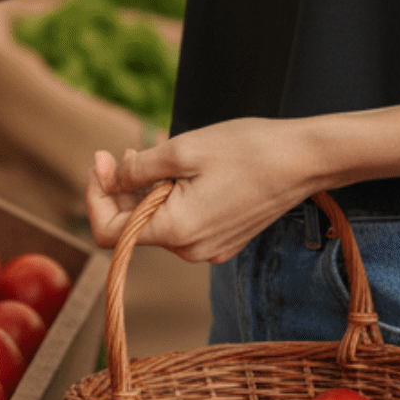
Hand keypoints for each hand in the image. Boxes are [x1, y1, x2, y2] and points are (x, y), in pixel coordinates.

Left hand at [84, 118, 321, 263]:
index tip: (101, 160)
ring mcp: (209, 247)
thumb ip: (139, 169)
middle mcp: (191, 250)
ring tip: (154, 153)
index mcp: (177, 231)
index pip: (111, 234)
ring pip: (158, 223)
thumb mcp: (182, 149)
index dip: (97, 196)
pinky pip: (181, 222)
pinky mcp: (222, 238)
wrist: (302, 160)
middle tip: (121, 149)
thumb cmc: (246, 149)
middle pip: (134, 227)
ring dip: (146, 190)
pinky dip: (169, 197)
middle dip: (120, 188)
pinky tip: (179, 169)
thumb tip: (110, 178)